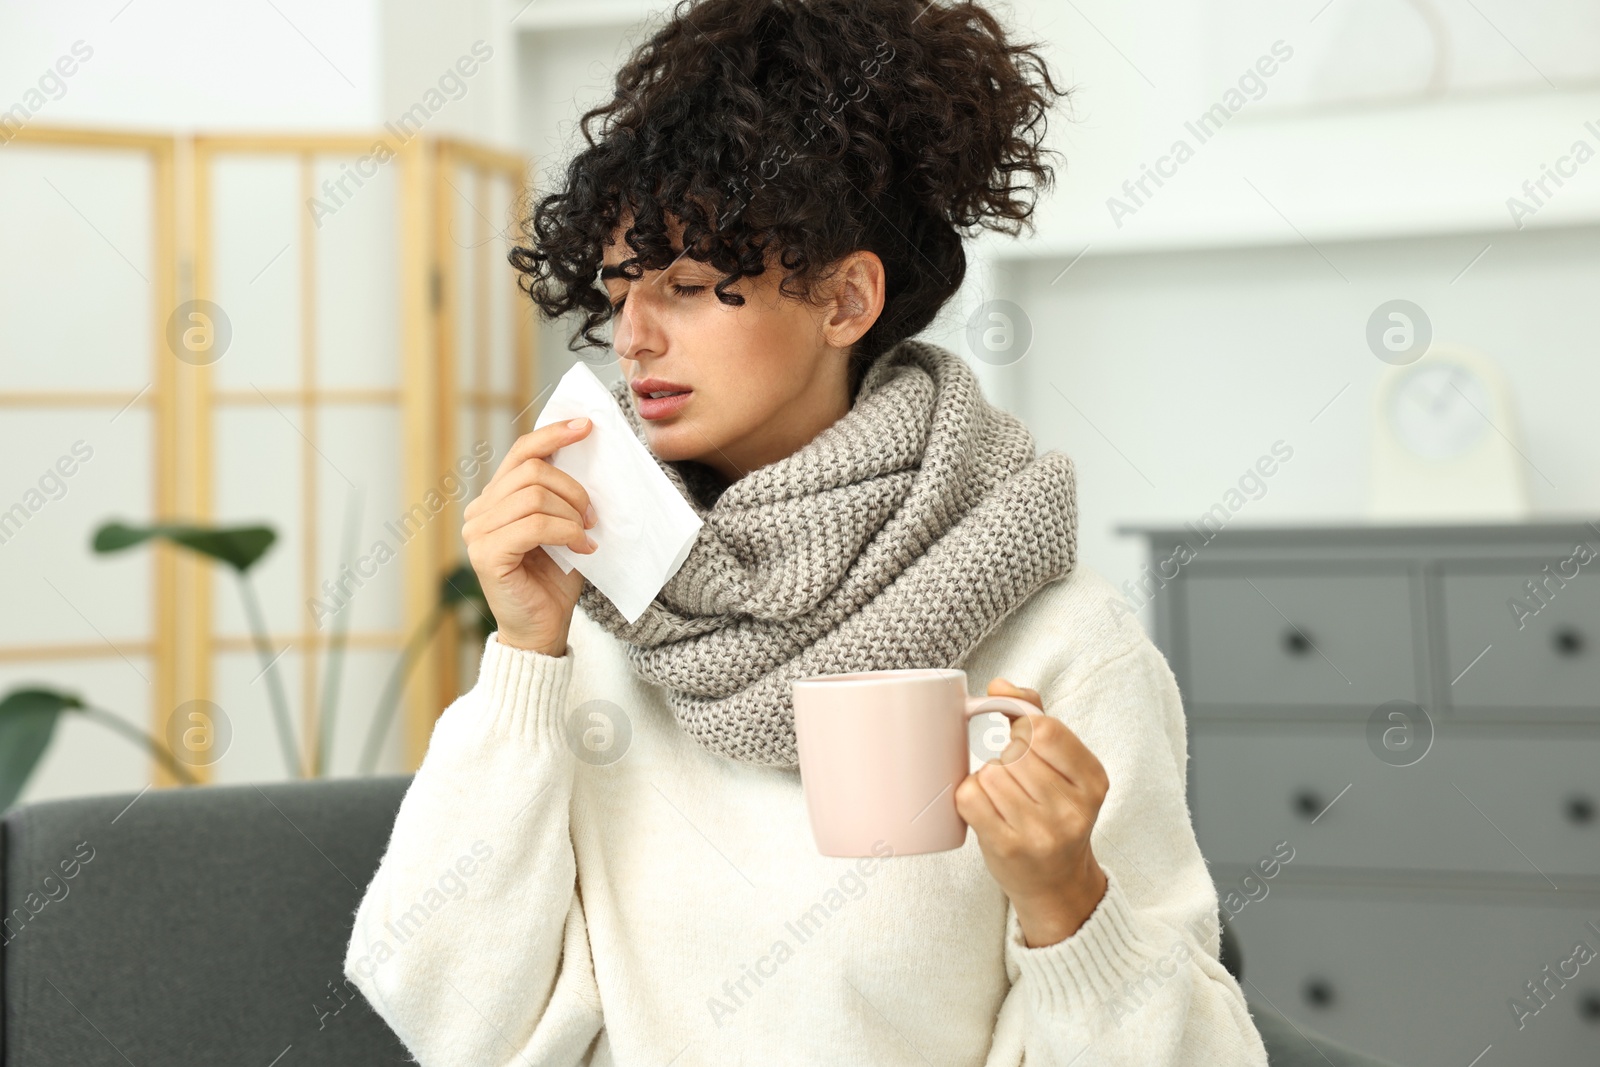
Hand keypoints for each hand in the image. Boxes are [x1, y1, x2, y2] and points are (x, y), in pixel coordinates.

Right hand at [462, 418, 597, 656]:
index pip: (521, 452)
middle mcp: (480, 511)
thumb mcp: (564, 527)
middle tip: (591, 517)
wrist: (543, 629)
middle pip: (531, 471)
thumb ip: (563, 495)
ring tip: (585, 536)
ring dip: (570, 514)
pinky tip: (581, 549)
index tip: (586, 425)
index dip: (553, 434)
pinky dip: (565, 533)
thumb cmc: (554, 580)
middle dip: (572, 489)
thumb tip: (588, 453)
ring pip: (533, 496)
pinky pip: (534, 525)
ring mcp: (478, 532)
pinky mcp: (486, 554)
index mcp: (497, 499)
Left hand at [955, 677, 1109, 947]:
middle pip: (1014, 751)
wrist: (1056, 883)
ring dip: (987, 779)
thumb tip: (999, 685)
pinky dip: (970, 797)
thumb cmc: (1055, 813)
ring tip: (1004, 799)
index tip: (1019, 738)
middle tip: (1016, 781)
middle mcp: (1073, 808)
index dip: (1022, 726)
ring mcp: (1042, 832)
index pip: (1045, 728)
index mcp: (1093, 780)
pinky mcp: (1008, 848)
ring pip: (990, 772)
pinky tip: (986, 810)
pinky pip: (970, 797)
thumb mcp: (1064, 766)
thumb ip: (1035, 717)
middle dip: (1006, 757)